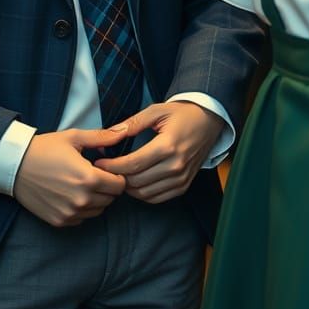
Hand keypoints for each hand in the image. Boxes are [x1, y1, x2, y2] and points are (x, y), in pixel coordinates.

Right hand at [13, 126, 127, 226]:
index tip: (106, 169)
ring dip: (96, 199)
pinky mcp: (59, 221)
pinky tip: (71, 194)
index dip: (116, 176)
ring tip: (82, 184)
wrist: (15, 165)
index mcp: (89, 178)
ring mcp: (70, 213)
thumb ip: (102, 137)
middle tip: (95, 175)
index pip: (119, 185)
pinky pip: (81, 219)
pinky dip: (81, 209)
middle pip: (110, 199)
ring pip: (97, 211)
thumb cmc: (45, 148)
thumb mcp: (74, 137)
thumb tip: (123, 131)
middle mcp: (81, 200)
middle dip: (107, 187)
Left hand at [95, 101, 224, 203]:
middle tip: (106, 170)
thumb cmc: (182, 114)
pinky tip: (135, 183)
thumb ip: (133, 123)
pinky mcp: (184, 185)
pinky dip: (143, 194)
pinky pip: (158, 198)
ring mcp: (181, 178)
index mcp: (167, 146)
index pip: (133, 164)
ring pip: (146, 193)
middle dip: (117, 177)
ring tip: (119, 176)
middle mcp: (175, 165)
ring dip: (129, 188)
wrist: (208, 121)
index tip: (100, 162)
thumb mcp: (157, 110)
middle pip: (137, 181)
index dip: (112, 166)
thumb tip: (111, 133)